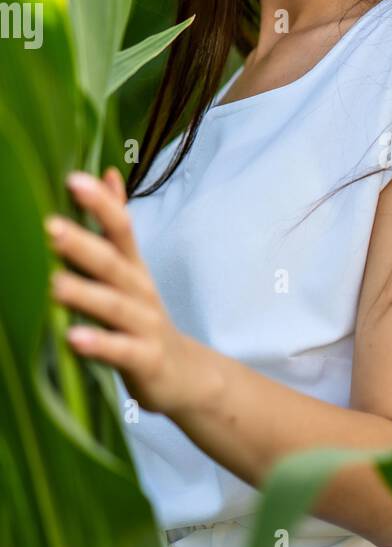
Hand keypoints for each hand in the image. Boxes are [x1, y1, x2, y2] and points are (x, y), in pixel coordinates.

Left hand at [45, 167, 190, 416]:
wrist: (185, 374)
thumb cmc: (144, 318)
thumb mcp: (132, 268)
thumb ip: (116, 224)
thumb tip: (107, 173)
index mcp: (133, 268)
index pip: (121, 228)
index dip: (100, 204)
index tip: (73, 179)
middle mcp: (141, 292)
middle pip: (113, 264)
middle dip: (83, 244)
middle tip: (50, 226)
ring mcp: (145, 326)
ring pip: (115, 307)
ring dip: (86, 294)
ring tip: (54, 284)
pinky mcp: (146, 360)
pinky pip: (121, 351)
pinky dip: (99, 344)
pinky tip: (73, 338)